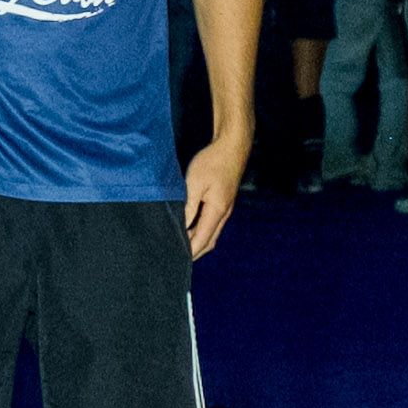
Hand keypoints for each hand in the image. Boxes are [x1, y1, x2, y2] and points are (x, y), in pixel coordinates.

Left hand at [183, 132, 249, 257]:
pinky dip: (200, 232)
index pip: (202, 239)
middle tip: (175, 259)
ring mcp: (225, 208)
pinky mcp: (223, 202)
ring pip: (211, 233)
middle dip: (193, 252)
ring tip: (179, 248)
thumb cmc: (212, 162)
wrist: (232, 147)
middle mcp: (224, 213)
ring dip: (197, 243)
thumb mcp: (194, 184)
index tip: (175, 260)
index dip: (189, 252)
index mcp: (217, 211)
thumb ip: (188, 207)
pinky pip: (212, 224)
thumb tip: (181, 227)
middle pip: (208, 241)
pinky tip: (188, 231)